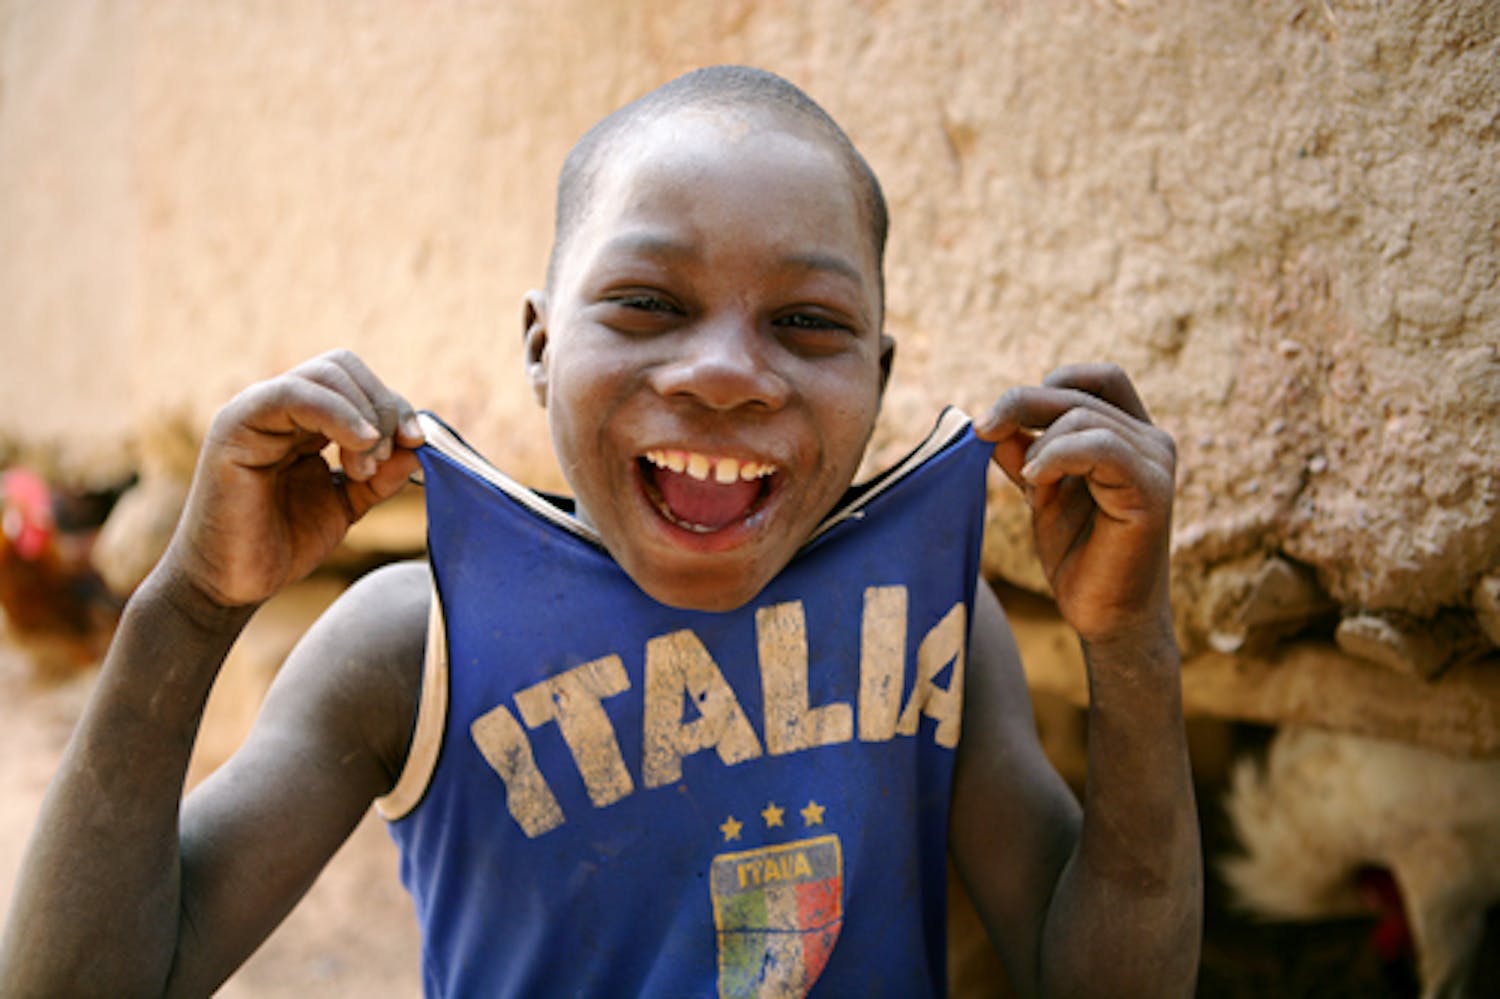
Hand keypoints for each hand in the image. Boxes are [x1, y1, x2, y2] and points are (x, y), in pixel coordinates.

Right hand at [162, 350, 423, 609]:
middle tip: (385, 457)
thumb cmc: (283, 543)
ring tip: (364, 467)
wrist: (231, 585)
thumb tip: (420, 447)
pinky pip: (290, 395)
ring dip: (363, 415)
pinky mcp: (235, 427)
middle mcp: (279, 407)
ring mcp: (256, 411)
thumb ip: (382, 475)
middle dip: (382, 407)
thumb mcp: (348, 504)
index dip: (395, 405)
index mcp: (304, 420)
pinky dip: (336, 412)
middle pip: (343, 368)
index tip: (417, 444)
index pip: (357, 382)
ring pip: (324, 375)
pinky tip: (360, 444)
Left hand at [975, 363, 1175, 645]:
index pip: (1098, 379)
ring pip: (1084, 417)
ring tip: (1028, 484)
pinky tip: (1034, 479)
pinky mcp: (1152, 490)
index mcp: (1129, 435)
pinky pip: (1101, 447)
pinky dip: (1058, 455)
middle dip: (1021, 404)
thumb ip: (1021, 452)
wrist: (1104, 615)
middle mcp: (1150, 441)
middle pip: (1081, 394)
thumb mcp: (1039, 490)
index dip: (1050, 384)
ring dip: (1040, 444)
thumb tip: (990, 421)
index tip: (1004, 417)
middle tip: (981, 429)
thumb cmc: (1077, 555)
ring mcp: (1156, 463)